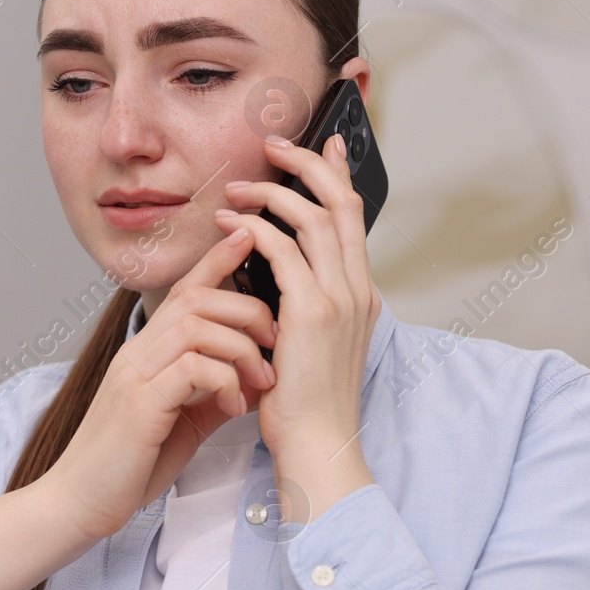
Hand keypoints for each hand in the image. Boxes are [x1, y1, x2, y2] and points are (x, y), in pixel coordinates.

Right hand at [52, 226, 277, 540]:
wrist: (81, 502)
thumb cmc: (130, 464)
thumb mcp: (184, 419)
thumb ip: (214, 391)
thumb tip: (254, 377)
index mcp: (148, 352)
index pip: (184, 289)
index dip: (217, 259)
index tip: (249, 236)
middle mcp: (139, 353)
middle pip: (197, 297)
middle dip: (247, 310)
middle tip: (273, 344)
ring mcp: (136, 374)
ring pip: (197, 324)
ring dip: (241, 347)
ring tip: (260, 381)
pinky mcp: (140, 402)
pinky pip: (192, 366)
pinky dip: (225, 381)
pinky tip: (234, 408)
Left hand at [215, 131, 380, 504]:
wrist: (316, 445)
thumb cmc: (303, 405)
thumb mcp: (310, 345)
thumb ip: (303, 306)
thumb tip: (278, 277)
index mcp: (360, 294)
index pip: (352, 219)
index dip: (339, 176)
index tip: (325, 144)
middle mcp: (357, 289)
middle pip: (339, 203)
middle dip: (308, 165)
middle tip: (274, 145)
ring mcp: (339, 299)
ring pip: (312, 218)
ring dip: (271, 194)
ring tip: (236, 189)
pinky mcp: (312, 312)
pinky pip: (282, 250)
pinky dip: (254, 228)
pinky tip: (228, 224)